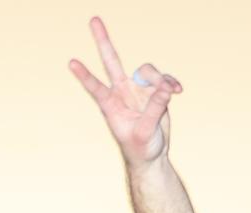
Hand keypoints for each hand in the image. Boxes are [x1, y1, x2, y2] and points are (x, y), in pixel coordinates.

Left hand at [70, 17, 180, 165]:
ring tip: (170, 94)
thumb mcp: (145, 132)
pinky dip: (171, 83)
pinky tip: (178, 91)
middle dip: (103, 41)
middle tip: (93, 19)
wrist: (152, 155)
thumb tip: (165, 87)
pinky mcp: (153, 90)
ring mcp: (137, 89)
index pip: (96, 88)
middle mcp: (122, 92)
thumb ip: (154, 109)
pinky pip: (164, 79)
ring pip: (147, 71)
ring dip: (160, 81)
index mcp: (111, 106)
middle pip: (111, 61)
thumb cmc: (141, 149)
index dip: (85, 76)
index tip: (71, 63)